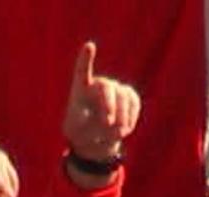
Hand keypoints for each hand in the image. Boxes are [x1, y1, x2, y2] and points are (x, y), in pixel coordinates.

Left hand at [61, 43, 140, 169]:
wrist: (93, 139)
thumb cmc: (79, 133)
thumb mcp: (75, 132)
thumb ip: (89, 124)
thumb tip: (111, 121)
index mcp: (80, 90)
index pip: (82, 71)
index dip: (86, 59)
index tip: (89, 46)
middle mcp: (98, 84)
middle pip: (106, 87)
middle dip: (108, 105)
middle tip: (107, 123)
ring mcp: (115, 88)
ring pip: (123, 95)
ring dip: (121, 116)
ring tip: (117, 133)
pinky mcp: (128, 96)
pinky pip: (133, 102)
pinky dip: (130, 117)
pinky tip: (124, 129)